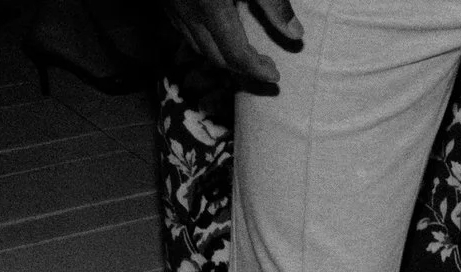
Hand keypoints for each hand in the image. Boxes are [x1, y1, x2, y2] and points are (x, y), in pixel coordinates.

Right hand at [163, 0, 301, 91]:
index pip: (236, 55)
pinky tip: (217, 34)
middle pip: (216, 57)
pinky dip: (203, 41)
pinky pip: (183, 31)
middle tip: (265, 67)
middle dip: (242, 68)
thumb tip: (296, 35)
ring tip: (245, 55)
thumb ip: (274, 4)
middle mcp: (188, 13)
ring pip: (197, 47)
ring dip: (222, 57)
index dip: (256, 70)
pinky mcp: (164, 1)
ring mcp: (172, 8)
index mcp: (211, 8)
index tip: (274, 76)